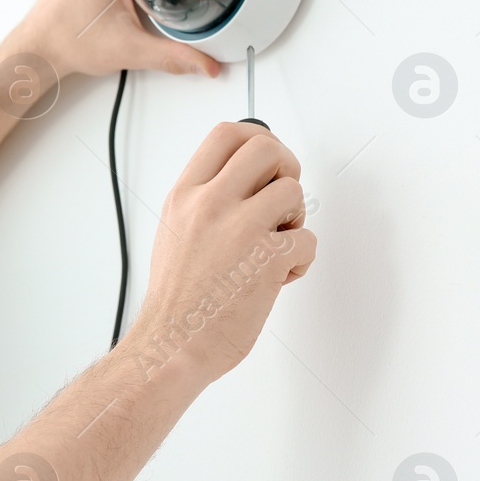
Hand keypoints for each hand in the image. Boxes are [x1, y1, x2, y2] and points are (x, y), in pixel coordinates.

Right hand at [126, 122, 316, 386]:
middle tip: (281, 199)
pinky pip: (307, 240)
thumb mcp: (174, 232)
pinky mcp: (267, 260)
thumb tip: (244, 183)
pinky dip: (301, 261)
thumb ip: (205, 202)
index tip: (267, 163)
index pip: (228, 134)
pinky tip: (279, 277)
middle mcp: (209, 205)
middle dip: (286, 169)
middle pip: (266, 148)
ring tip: (276, 245)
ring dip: (295, 219)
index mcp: (185, 196)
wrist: (172, 346)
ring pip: (293, 192)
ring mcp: (239, 230)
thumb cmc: (176, 301)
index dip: (259, 139)